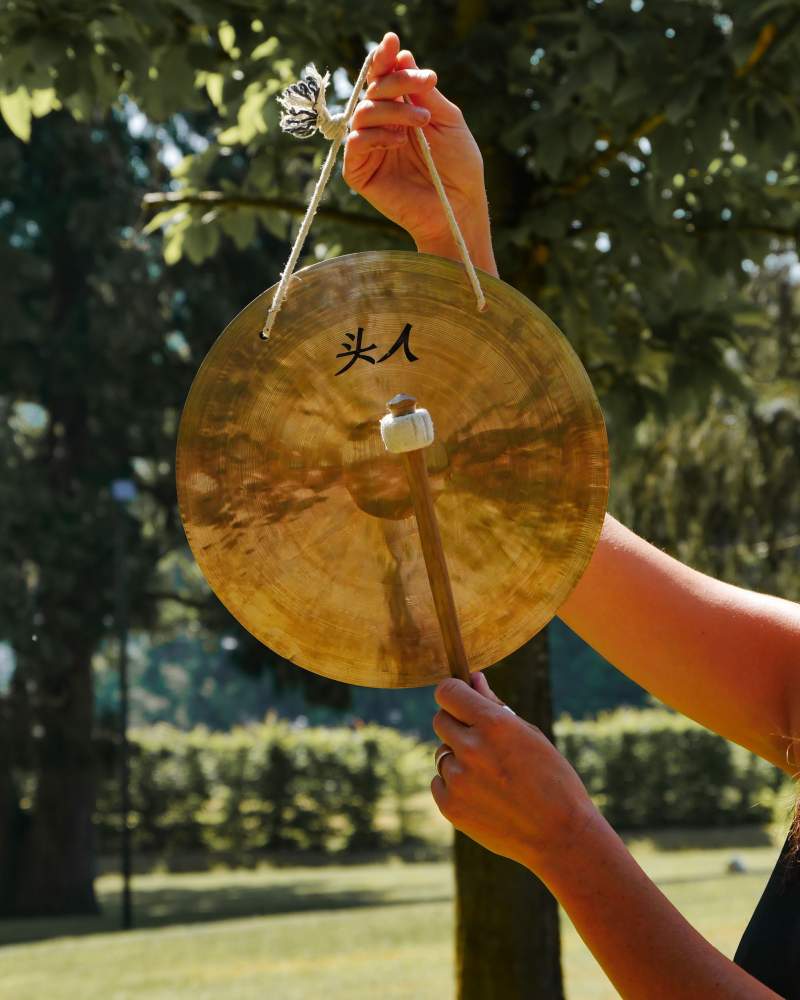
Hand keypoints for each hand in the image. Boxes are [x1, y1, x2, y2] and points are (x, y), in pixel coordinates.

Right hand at [343, 32, 491, 259]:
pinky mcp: (360, 173)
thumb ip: (423, 91)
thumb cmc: (459, 168)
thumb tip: (402, 54)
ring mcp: (369, 150)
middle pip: (371, 91)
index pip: (384, 79)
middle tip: (424, 87)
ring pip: (362, 113)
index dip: (385, 59)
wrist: (458, 207)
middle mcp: (382, 127)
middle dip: (396, 82)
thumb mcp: (448, 119)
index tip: (393, 42)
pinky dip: (374, 135)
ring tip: (422, 122)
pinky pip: (353, 144)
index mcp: (401, 112)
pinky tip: (398, 142)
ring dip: (391, 109)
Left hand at [431, 671, 598, 871]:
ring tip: (492, 777)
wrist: (560, 835)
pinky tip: (484, 796)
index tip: (460, 699)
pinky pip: (440, 782)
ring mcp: (458, 779)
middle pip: (440, 720)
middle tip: (481, 741)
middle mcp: (471, 748)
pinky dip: (455, 785)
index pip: (447, 692)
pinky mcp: (450, 806)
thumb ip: (494, 705)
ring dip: (459, 758)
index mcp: (493, 724)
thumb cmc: (552, 778)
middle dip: (457, 725)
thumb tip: (474, 678)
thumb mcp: (528, 734)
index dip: (453, 693)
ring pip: (442, 753)